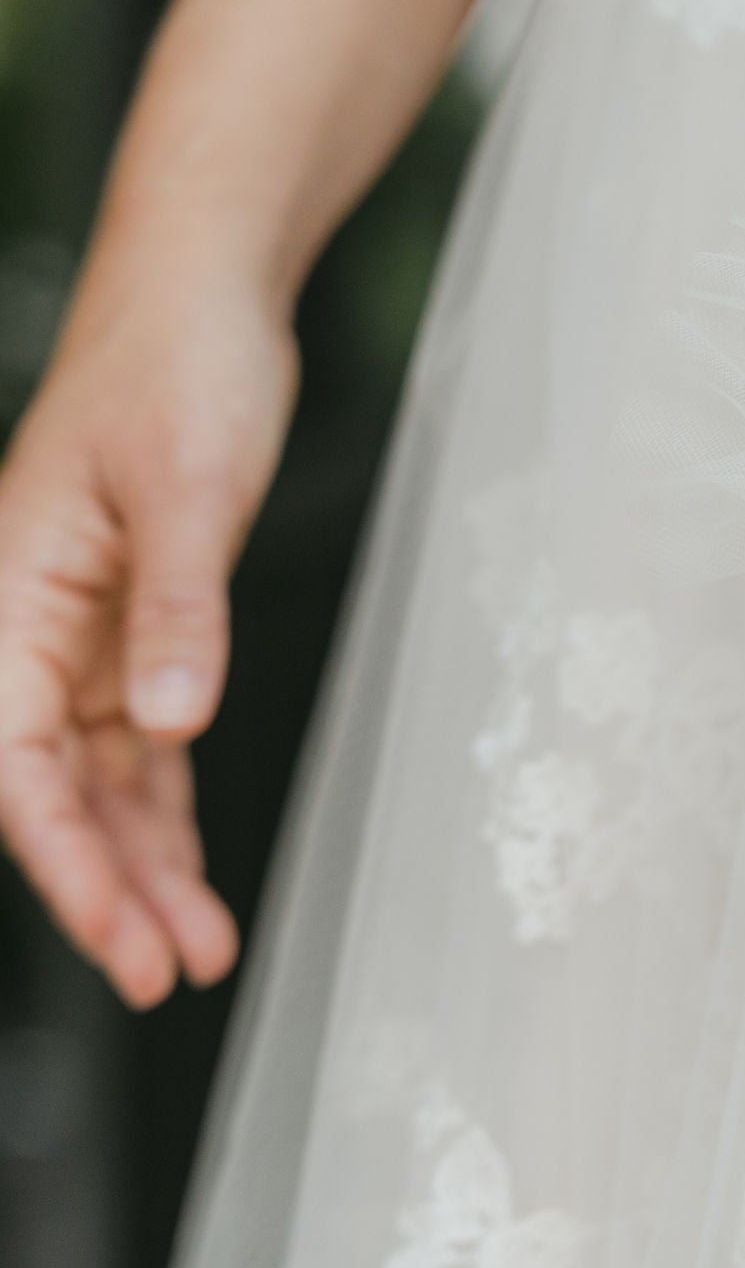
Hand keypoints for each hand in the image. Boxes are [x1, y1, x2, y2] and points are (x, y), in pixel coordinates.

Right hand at [0, 264, 296, 1005]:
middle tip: (167, 974)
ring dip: (142, 864)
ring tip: (195, 949)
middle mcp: (26, 626)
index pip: (18, 766)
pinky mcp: (135, 622)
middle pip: (52, 792)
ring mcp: (79, 630)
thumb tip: (172, 722)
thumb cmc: (177, 365)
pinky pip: (139, 743)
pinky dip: (165, 807)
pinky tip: (188, 870)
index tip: (121, 941)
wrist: (202, 294)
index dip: (66, 864)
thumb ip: (181, 607)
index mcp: (6, 597)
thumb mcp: (191, 487)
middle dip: (106, 890)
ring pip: (100, 780)